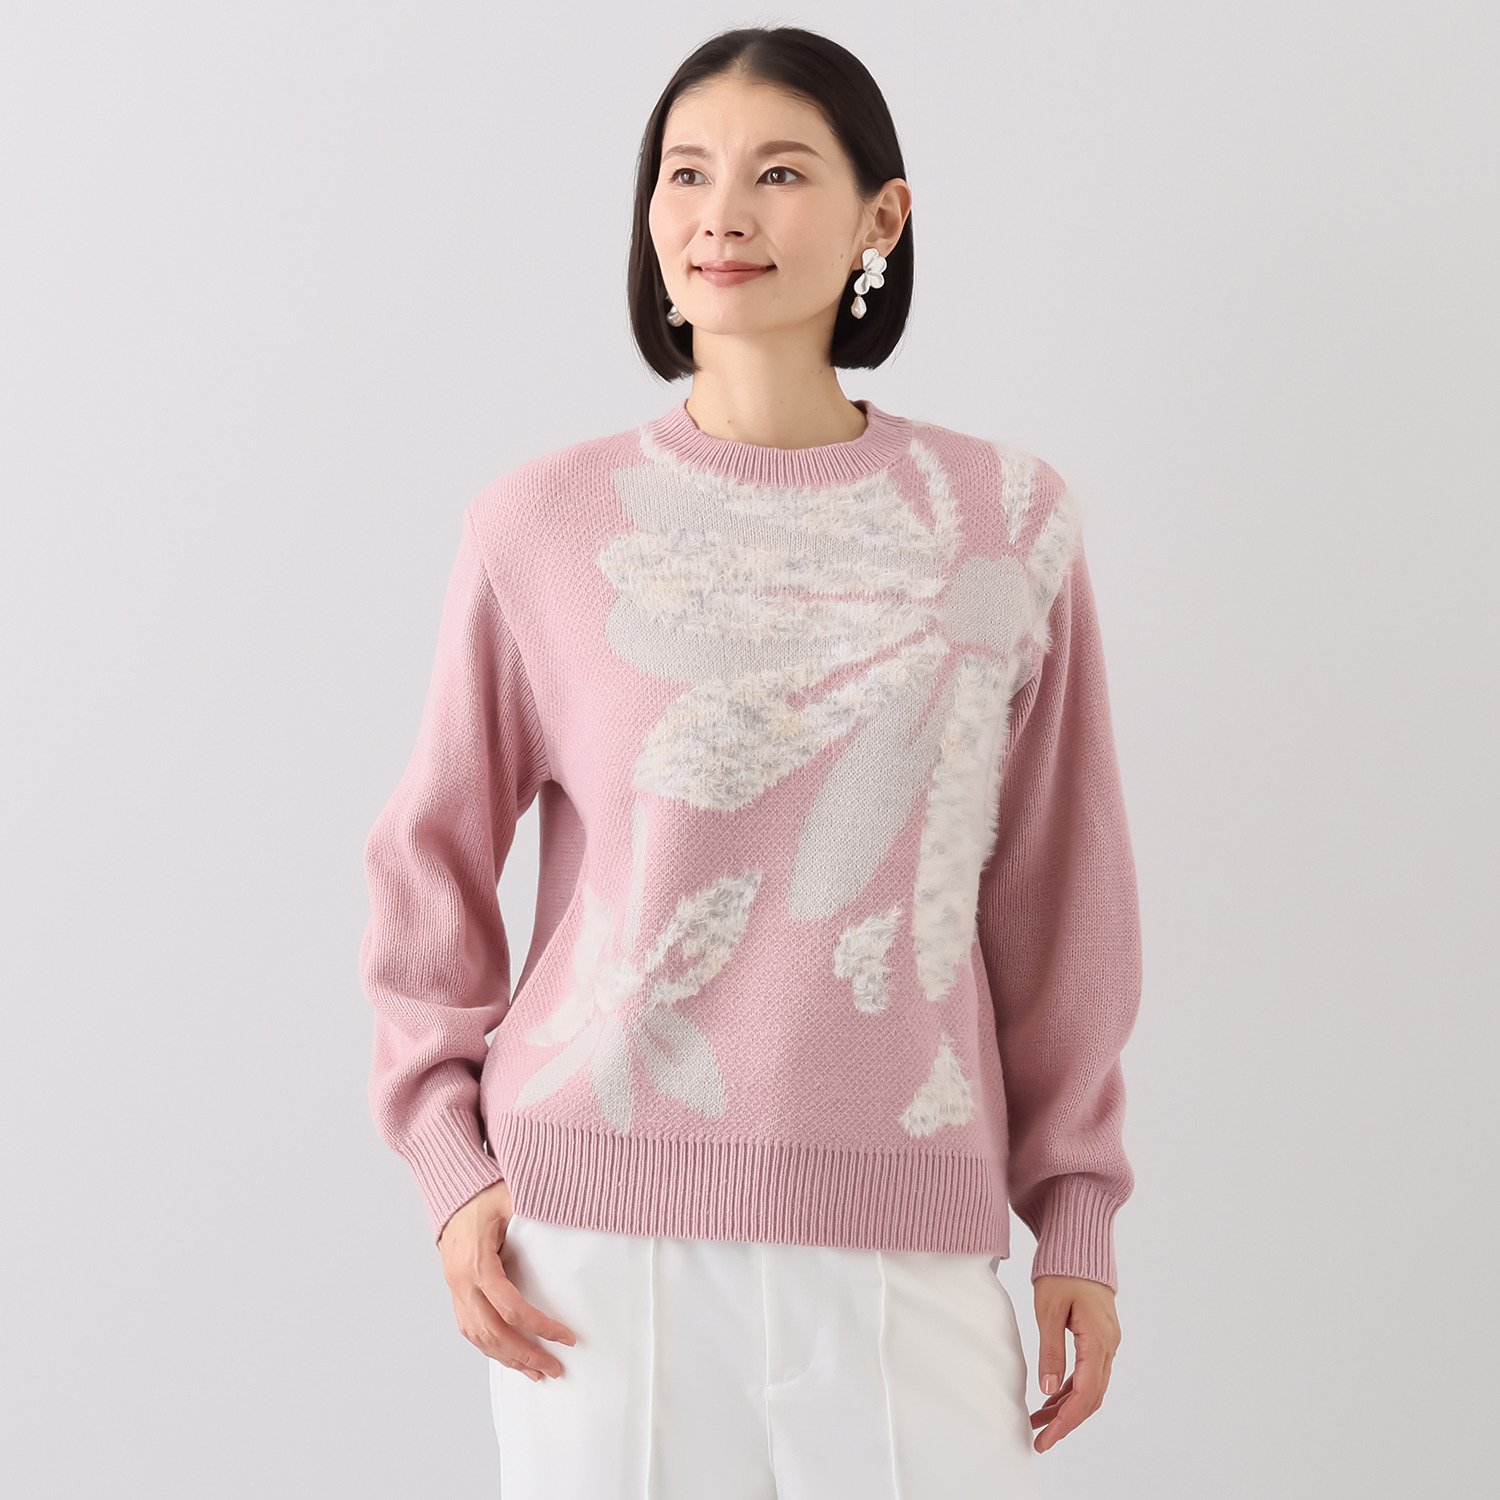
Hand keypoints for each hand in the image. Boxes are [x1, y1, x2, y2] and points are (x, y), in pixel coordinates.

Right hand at [437, 1178, 577, 1380]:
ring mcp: (456, 1290)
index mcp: (477, 1262)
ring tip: (536, 1372)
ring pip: (478, 1338)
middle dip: (524, 1355)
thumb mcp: (511, 1198)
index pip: (509, 1306)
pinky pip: (470, 1330)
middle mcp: (462, 1282)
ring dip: (507, 1358)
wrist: (453, 1196)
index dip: (538, 1326)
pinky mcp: (456, 1293)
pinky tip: (509, 1357)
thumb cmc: (483, 1196)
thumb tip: (567, 1220)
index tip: (565, 1336)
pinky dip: (490, 1348)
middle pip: (492, 1332)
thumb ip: (533, 1214)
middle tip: (553, 1368)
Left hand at [1030, 1274, 1119, 1451]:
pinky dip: (1071, 1390)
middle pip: (1092, 1397)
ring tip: (1039, 1422)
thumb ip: (1051, 1351)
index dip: (1066, 1421)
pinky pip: (1089, 1373)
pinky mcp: (1100, 1339)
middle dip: (1066, 1422)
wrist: (1079, 1245)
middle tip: (1041, 1440)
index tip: (1046, 1438)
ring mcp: (1107, 1343)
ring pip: (1091, 1388)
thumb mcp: (1049, 1310)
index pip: (1085, 1394)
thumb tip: (1048, 1391)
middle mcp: (1108, 1346)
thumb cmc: (1062, 1272)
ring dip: (1067, 1407)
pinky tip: (1051, 1399)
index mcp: (1098, 1340)